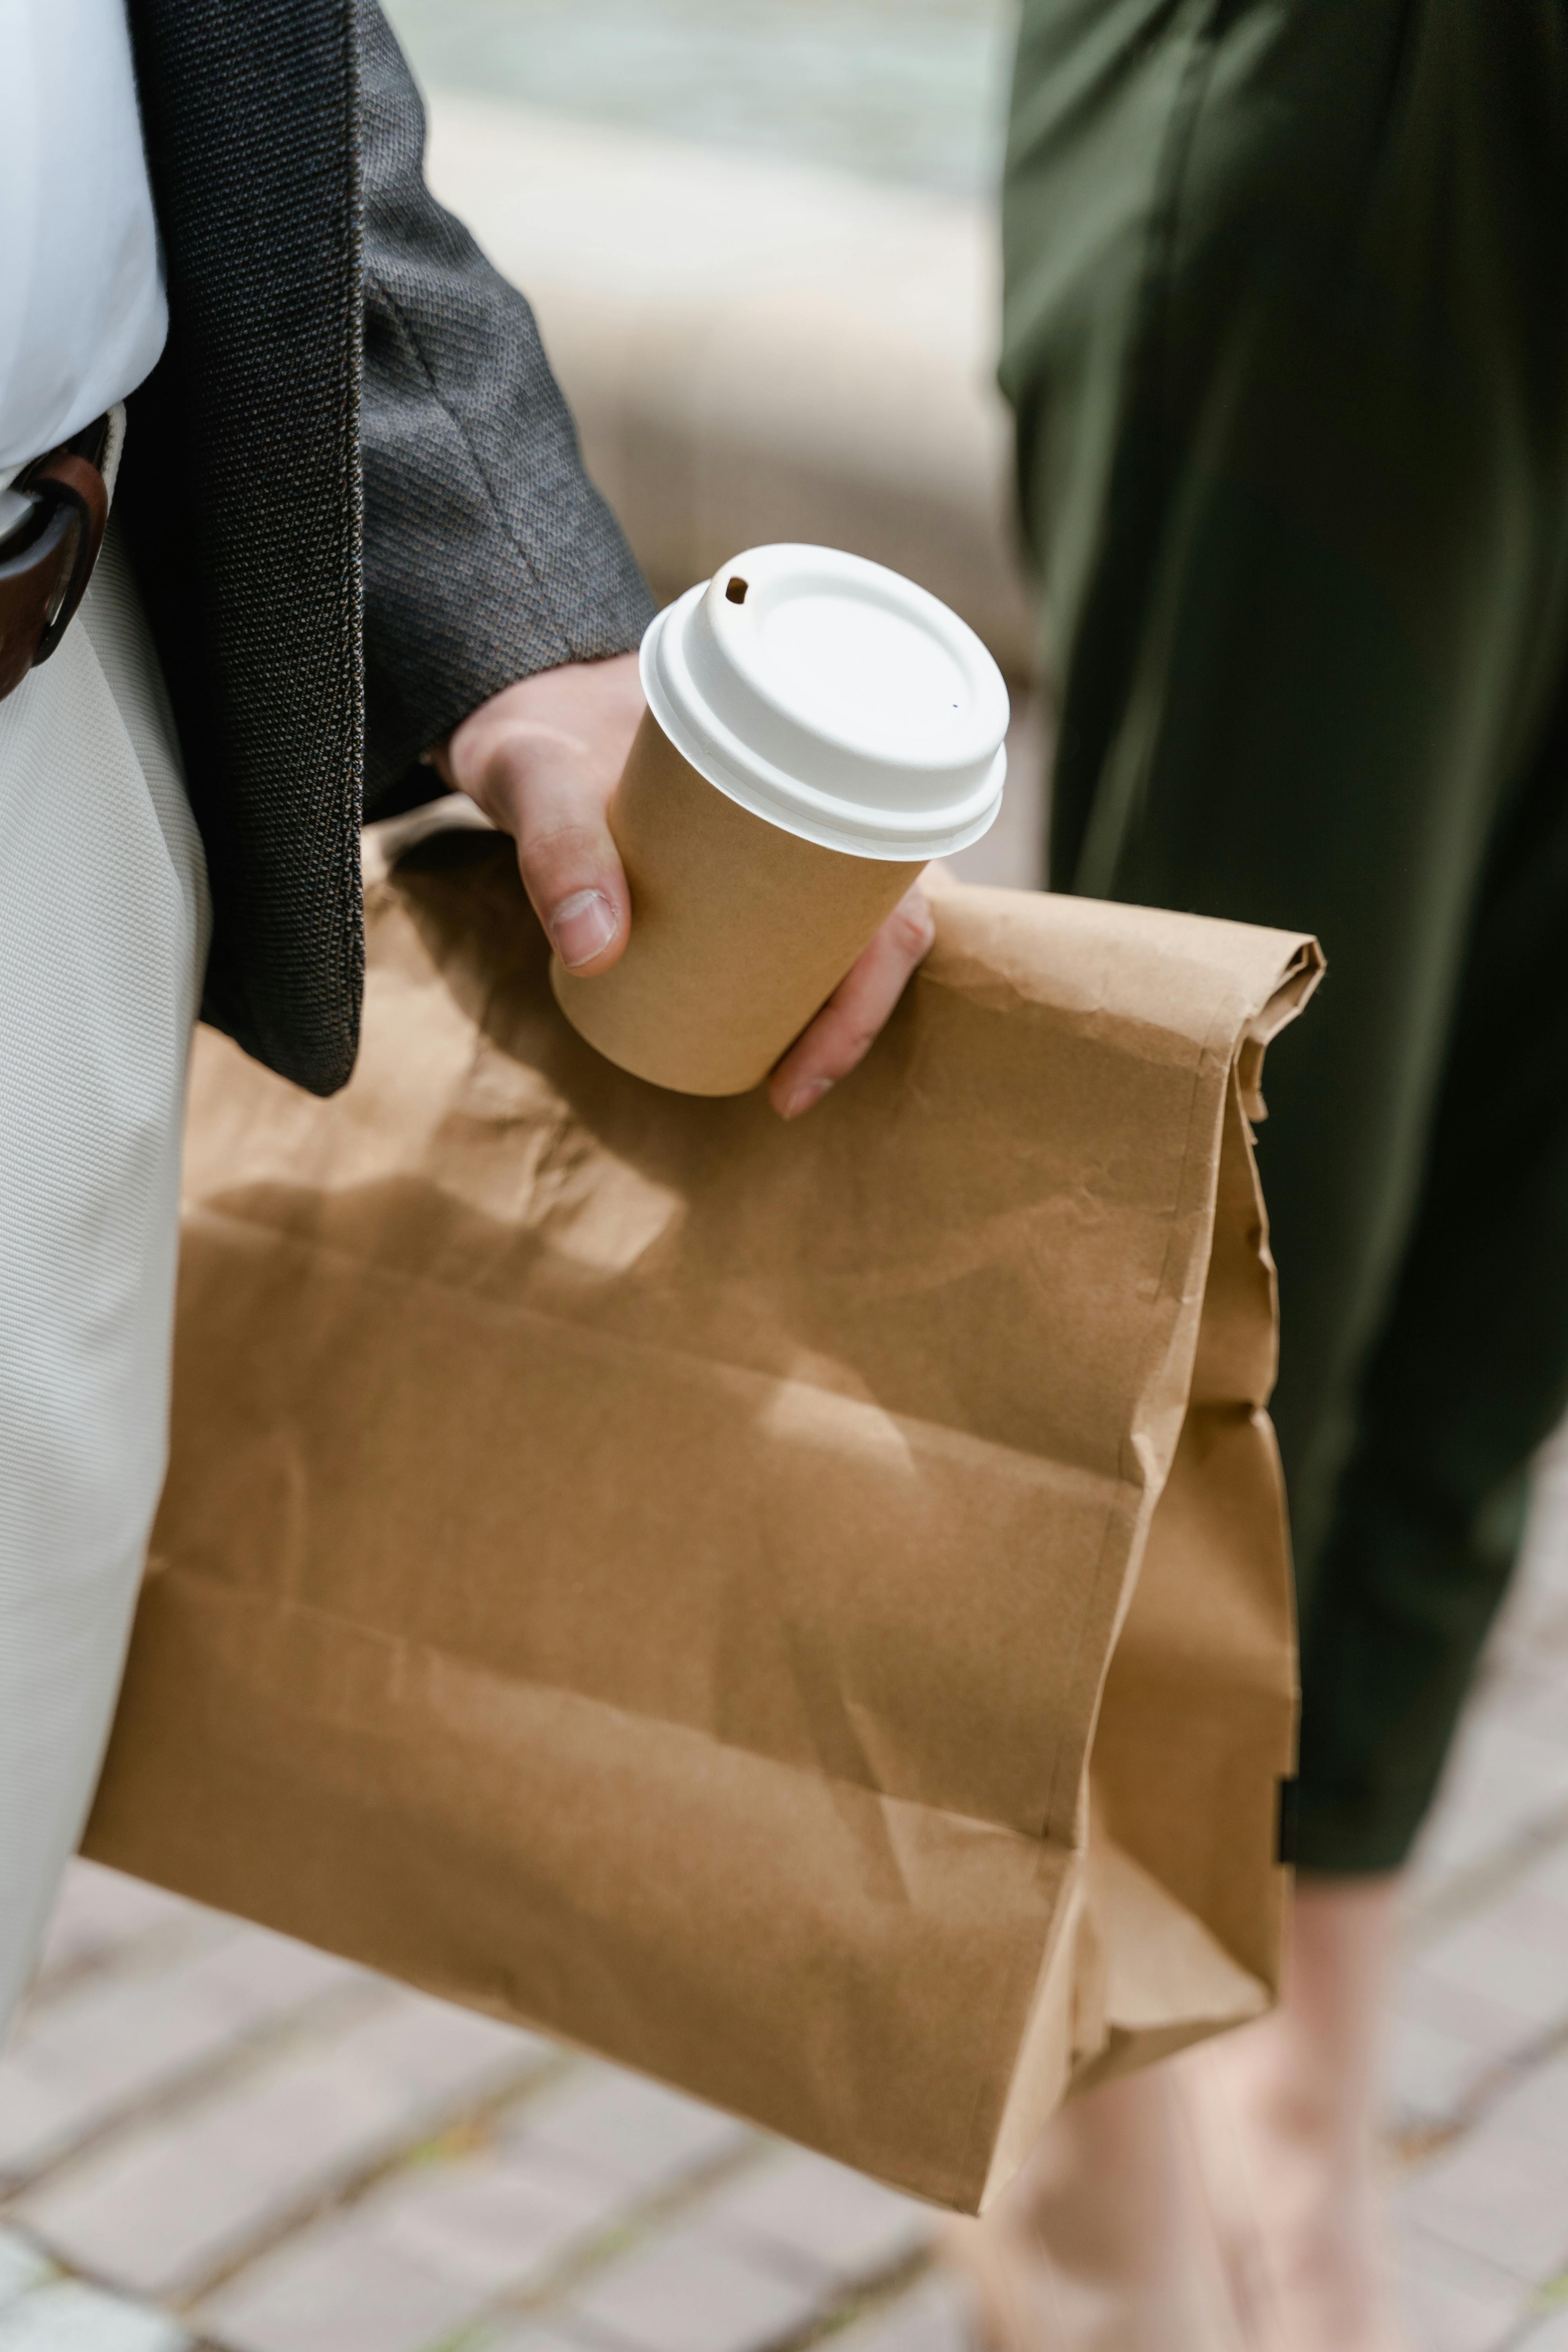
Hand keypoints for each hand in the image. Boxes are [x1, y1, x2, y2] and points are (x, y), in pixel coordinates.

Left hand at [434, 659, 941, 1116]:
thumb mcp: (536, 774)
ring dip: (833, 1004)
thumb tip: (599, 955)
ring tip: (780, 1074)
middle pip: (883, 922)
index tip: (803, 1075)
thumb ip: (557, 846)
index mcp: (819, 752)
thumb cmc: (539, 721)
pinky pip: (808, 916)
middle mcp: (825, 790)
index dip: (870, 993)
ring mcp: (790, 823)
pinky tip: (776, 1028)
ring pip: (851, 924)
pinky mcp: (750, 847)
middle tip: (788, 1091)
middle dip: (852, 1018)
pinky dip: (804, 976)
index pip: (893, 893)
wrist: (522, 685)